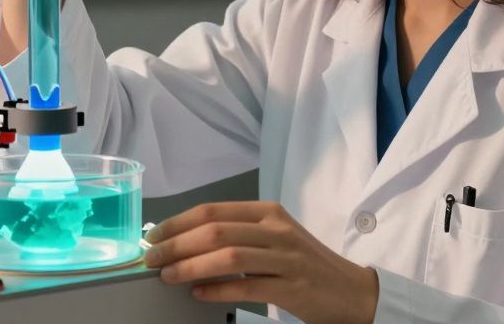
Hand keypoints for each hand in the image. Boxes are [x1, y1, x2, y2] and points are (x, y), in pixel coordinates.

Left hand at [143, 202, 379, 323]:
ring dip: (191, 266)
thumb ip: (237, 237)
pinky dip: (218, 290)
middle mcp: (277, 229)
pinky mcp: (293, 287)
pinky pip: (247, 287)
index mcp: (268, 212)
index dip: (178, 222)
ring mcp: (287, 257)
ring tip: (168, 276)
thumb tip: (184, 244)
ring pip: (228, 256)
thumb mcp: (273, 240)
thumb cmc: (305, 265)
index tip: (154, 237)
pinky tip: (199, 294)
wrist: (352, 291)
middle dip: (176, 244)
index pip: (213, 210)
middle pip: (216, 230)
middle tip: (151, 259)